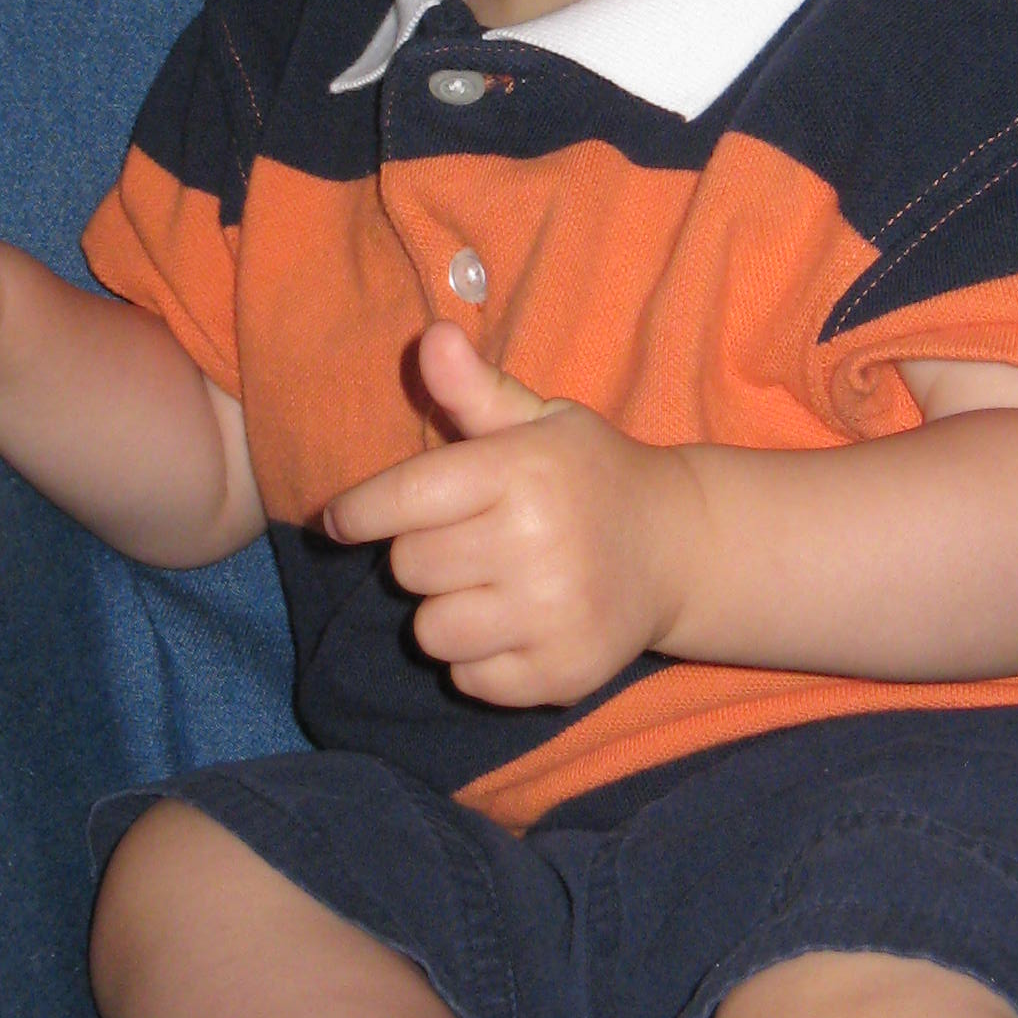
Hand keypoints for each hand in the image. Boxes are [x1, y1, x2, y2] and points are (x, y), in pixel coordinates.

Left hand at [324, 324, 703, 709]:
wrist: (678, 548)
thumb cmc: (588, 476)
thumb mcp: (537, 421)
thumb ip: (475, 389)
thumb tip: (430, 337)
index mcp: (524, 472)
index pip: (406, 498)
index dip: (358, 511)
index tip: (339, 520)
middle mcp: (539, 544)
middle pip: (409, 568)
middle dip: (422, 553)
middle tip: (465, 540)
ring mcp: (554, 615)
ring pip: (432, 632)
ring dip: (446, 611)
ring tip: (488, 586)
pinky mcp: (562, 674)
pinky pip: (469, 680)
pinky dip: (479, 660)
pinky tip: (514, 625)